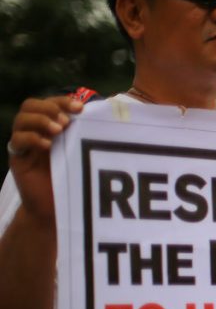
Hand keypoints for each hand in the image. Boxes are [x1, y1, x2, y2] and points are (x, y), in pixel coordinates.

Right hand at [8, 96, 83, 223]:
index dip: (63, 100)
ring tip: (58, 130)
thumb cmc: (73, 179)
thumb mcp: (82, 153)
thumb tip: (106, 116)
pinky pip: (16, 141)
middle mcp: (35, 131)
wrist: (56, 208)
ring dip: (40, 120)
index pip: (50, 102)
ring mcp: (24, 143)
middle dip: (50, 108)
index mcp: (51, 125)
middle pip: (31, 105)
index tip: (80, 107)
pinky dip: (31, 138)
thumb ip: (87, 135)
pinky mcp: (17, 158)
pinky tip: (47, 145)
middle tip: (66, 121)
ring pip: (21, 119)